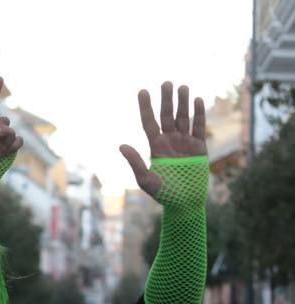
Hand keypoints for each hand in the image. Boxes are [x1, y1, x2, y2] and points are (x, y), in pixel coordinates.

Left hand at [119, 81, 206, 197]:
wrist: (184, 202)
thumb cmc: (163, 194)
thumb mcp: (146, 179)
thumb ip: (135, 162)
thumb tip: (121, 145)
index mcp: (155, 147)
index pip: (149, 122)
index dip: (146, 107)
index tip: (142, 91)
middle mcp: (169, 141)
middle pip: (167, 116)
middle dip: (166, 100)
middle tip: (166, 83)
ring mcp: (185, 142)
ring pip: (183, 118)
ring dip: (183, 103)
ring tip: (182, 87)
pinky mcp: (199, 147)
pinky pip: (199, 127)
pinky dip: (198, 114)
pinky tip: (197, 100)